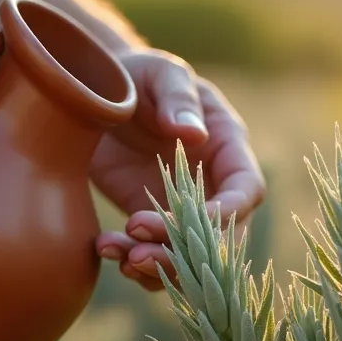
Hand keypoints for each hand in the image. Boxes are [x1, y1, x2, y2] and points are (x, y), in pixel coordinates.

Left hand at [91, 50, 264, 290]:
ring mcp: (181, 206)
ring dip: (160, 267)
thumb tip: (193, 134)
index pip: (246, 189)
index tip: (194, 222)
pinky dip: (131, 260)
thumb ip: (177, 99)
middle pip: (220, 235)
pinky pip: (152, 252)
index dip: (229, 212)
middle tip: (142, 251)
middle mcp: (212, 183)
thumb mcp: (159, 74)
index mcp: (227, 146)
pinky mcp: (149, 217)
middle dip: (186, 250)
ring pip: (188, 255)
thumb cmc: (139, 73)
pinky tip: (105, 249)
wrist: (95, 91)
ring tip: (124, 259)